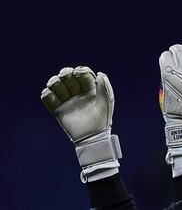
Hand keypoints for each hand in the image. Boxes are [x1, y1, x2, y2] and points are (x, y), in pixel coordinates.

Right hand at [41, 67, 121, 182]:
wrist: (92, 138)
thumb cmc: (102, 120)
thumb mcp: (106, 103)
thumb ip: (105, 88)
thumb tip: (100, 73)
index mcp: (90, 90)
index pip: (82, 74)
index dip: (80, 71)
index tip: (79, 73)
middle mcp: (78, 93)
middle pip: (67, 76)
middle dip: (65, 74)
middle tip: (67, 77)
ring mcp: (67, 101)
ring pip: (55, 84)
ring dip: (54, 82)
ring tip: (57, 86)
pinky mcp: (58, 110)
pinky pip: (47, 98)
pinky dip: (47, 94)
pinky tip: (52, 96)